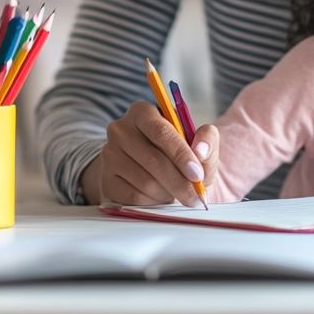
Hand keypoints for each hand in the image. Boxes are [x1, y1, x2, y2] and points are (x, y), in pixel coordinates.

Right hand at [79, 100, 218, 207]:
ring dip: (169, 193)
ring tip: (178, 193)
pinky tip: (162, 196)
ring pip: (145, 182)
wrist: (152, 170)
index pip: (161, 132)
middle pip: (153, 160)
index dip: (182, 155)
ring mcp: (109, 154)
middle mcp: (120, 129)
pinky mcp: (106, 179)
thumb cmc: (177, 152)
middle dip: (180, 182)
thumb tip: (201, 150)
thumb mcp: (197, 141)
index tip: (197, 174)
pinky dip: (154, 202)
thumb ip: (207, 138)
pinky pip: (134, 197)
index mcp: (142, 111)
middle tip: (196, 196)